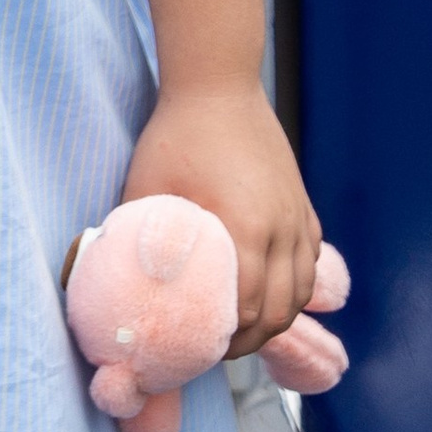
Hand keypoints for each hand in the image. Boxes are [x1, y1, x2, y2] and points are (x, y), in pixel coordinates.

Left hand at [122, 80, 318, 358]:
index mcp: (246, 231)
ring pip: (302, 291)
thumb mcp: (148, 189)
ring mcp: (297, 215)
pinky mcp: (302, 203)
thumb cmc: (177, 134)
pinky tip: (272, 290)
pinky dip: (295, 285)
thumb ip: (140, 241)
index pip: (248, 311)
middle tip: (220, 347)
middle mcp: (282, 229)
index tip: (201, 348)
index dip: (226, 340)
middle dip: (252, 339)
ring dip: (277, 317)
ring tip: (246, 327)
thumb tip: (121, 284)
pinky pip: (310, 259)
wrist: (217, 83)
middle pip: (280, 311)